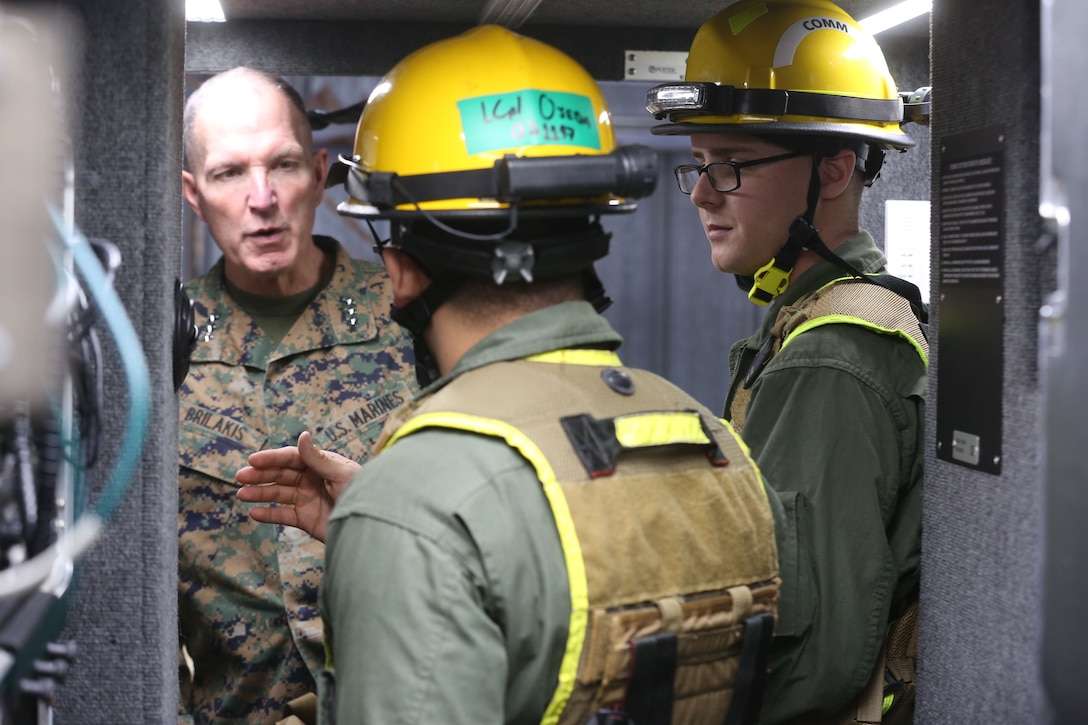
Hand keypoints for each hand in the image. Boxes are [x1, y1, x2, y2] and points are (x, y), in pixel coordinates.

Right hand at [235, 431, 361, 541]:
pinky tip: (254, 513)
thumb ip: (319, 459)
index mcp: (322, 464)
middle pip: (281, 475)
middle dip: (260, 475)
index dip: (272, 458)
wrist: (370, 526)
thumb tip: (303, 435)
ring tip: (242, 494)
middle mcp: (312, 479)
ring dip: (260, 493)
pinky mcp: (306, 518)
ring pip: (278, 494)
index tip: (253, 460)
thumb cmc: (363, 494)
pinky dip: (268, 514)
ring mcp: (308, 499)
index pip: (292, 458)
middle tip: (240, 477)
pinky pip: (283, 515)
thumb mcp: (342, 475)